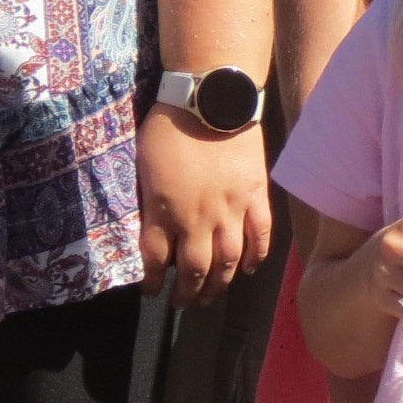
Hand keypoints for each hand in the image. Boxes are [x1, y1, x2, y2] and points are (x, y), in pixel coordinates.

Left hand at [136, 107, 271, 306]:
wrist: (211, 99)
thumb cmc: (169, 126)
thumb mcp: (142, 164)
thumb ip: (148, 200)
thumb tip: (152, 224)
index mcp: (163, 210)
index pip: (155, 259)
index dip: (152, 281)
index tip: (152, 291)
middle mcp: (197, 219)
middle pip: (194, 269)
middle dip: (188, 292)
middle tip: (185, 302)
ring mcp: (231, 210)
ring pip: (228, 261)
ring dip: (220, 283)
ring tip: (214, 294)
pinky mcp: (256, 197)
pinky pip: (260, 236)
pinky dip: (256, 256)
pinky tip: (250, 269)